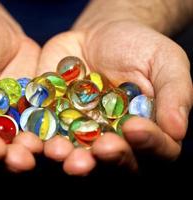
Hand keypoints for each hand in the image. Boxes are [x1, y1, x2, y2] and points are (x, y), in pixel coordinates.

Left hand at [38, 20, 192, 174]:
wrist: (99, 35)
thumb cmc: (139, 48)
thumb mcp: (164, 62)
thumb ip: (174, 94)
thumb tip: (177, 130)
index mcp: (146, 133)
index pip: (155, 151)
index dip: (148, 145)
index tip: (136, 128)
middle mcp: (114, 140)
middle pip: (114, 163)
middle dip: (107, 160)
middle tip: (100, 150)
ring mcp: (83, 135)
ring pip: (78, 156)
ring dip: (69, 158)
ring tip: (62, 151)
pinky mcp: (54, 123)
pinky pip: (47, 136)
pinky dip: (40, 140)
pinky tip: (35, 138)